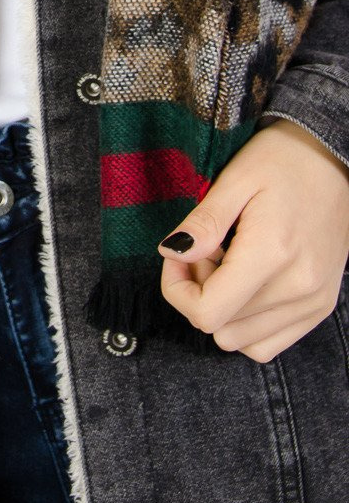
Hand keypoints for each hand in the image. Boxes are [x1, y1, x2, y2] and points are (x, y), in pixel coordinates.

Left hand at [156, 118, 348, 360]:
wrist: (334, 158)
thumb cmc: (283, 161)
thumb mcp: (235, 179)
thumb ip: (203, 222)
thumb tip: (170, 254)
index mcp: (271, 254)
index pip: (207, 313)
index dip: (177, 289)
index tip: (178, 254)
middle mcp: (297, 289)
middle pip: (222, 330)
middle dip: (199, 294)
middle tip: (206, 250)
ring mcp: (313, 303)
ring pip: (243, 343)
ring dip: (224, 309)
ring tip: (228, 262)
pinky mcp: (320, 307)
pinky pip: (270, 343)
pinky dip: (248, 322)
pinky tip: (247, 281)